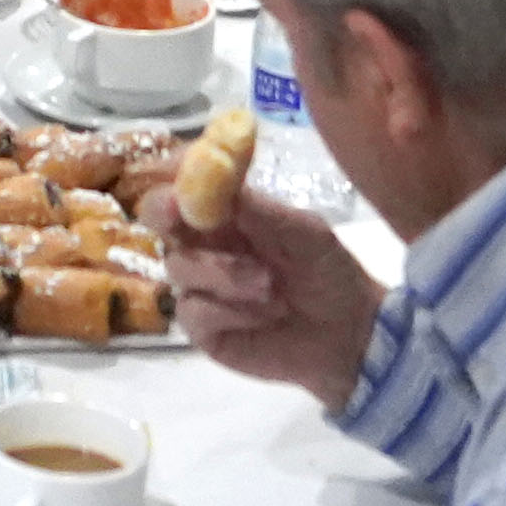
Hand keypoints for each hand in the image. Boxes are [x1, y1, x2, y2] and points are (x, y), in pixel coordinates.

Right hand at [161, 165, 386, 402]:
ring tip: (269, 286)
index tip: (178, 171)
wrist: (347, 335)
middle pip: (158, 217)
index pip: (184, 182)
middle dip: (167, 212)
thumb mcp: (303, 230)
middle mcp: (204, 244)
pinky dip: (227, 311)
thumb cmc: (328, 272)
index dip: (175, 173)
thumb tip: (214, 178)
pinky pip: (193, 310)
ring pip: (178, 265)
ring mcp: (198, 286)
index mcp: (227, 213)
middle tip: (183, 213)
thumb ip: (257, 207)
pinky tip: (260, 318)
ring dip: (223, 273)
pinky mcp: (201, 328)